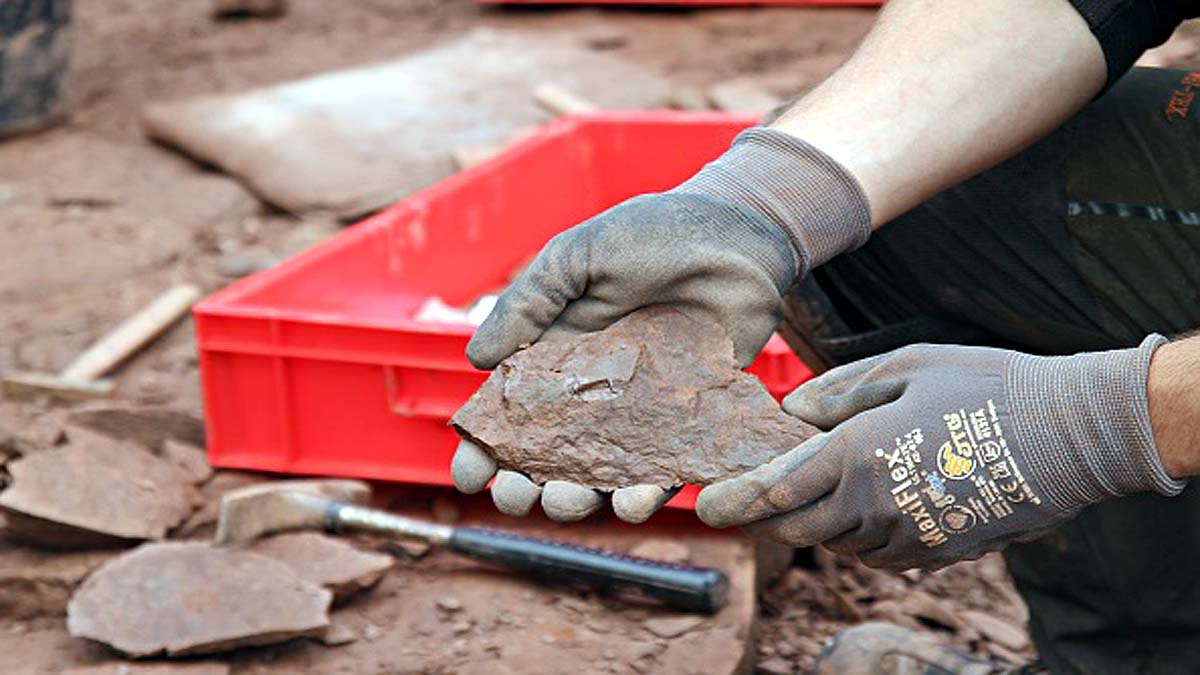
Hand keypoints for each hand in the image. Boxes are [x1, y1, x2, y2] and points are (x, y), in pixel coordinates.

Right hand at [453, 128, 872, 522]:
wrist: (739, 231)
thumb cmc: (652, 235)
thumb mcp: (578, 256)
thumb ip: (529, 302)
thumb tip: (475, 359)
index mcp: (554, 355)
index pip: (509, 412)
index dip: (483, 448)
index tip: (466, 477)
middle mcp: (592, 392)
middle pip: (548, 455)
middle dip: (525, 486)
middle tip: (516, 499)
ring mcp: (641, 411)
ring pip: (601, 471)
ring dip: (579, 496)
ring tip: (569, 503)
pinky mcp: (690, 422)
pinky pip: (666, 468)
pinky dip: (648, 493)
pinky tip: (633, 505)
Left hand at [695, 337, 1184, 569]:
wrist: (1074, 436)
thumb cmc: (988, 386)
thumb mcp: (909, 365)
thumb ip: (841, 392)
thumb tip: (793, 411)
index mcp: (858, 455)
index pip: (776, 490)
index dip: (734, 501)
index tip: (705, 505)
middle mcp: (874, 506)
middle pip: (797, 527)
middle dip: (772, 513)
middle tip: (762, 490)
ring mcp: (907, 535)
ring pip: (836, 543)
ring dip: (820, 519)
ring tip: (830, 484)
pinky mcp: (937, 552)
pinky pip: (878, 552)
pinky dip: (861, 532)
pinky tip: (877, 499)